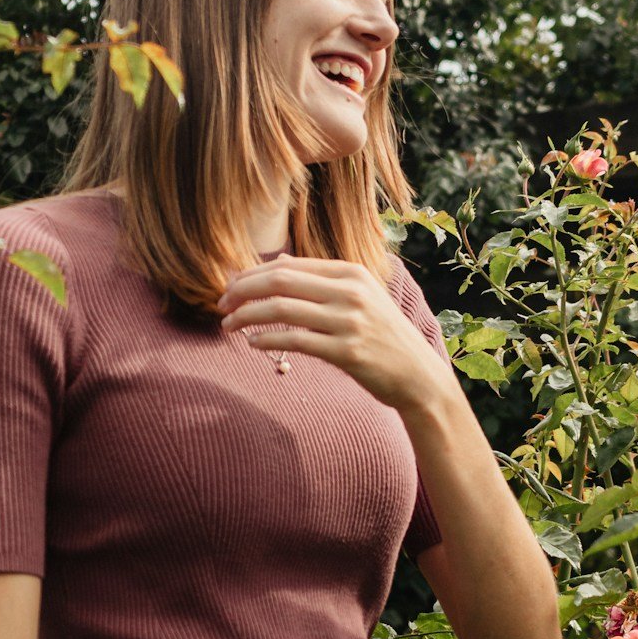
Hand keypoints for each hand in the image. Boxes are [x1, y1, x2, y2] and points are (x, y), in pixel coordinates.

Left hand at [218, 257, 452, 413]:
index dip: (251, 275)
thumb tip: (283, 262)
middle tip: (220, 305)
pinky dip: (267, 340)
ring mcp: (349, 321)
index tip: (229, 287)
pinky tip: (251, 344)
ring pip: (282, 309)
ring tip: (228, 326)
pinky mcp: (347, 352)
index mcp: (351, 273)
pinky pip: (295, 341)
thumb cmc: (382, 336)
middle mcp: (350, 292)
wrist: (417, 375)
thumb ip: (322, 280)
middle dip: (242, 291)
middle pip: (280, 281)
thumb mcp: (359, 297)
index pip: (288, 266)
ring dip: (247, 316)